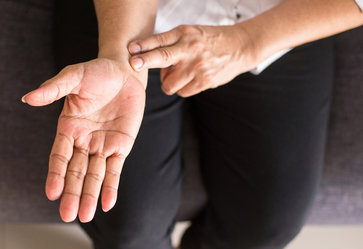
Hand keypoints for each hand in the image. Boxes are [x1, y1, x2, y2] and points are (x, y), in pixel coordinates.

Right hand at [22, 58, 145, 222]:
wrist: (126, 70)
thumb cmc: (97, 72)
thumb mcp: (74, 77)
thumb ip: (52, 89)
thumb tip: (28, 98)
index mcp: (68, 128)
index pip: (59, 157)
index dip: (56, 175)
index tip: (51, 193)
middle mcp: (83, 141)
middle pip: (75, 172)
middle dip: (71, 194)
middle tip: (67, 216)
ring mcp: (102, 146)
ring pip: (94, 176)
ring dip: (89, 196)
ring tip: (85, 216)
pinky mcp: (120, 146)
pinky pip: (114, 170)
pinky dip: (111, 187)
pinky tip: (107, 204)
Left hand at [127, 24, 256, 96]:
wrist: (239, 47)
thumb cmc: (208, 40)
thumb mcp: (189, 33)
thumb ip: (170, 43)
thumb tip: (148, 60)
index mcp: (184, 34)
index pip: (160, 40)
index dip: (143, 45)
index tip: (131, 49)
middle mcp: (190, 49)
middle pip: (162, 57)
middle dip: (145, 61)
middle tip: (133, 64)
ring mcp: (197, 66)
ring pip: (169, 84)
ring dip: (169, 82)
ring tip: (179, 73)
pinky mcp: (204, 81)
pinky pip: (182, 92)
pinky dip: (182, 88)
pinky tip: (191, 78)